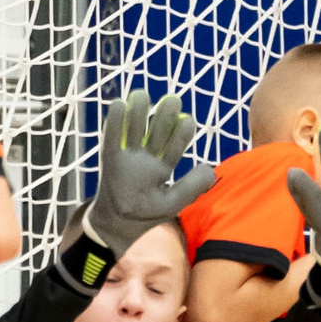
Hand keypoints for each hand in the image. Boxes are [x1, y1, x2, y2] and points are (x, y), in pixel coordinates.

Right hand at [83, 89, 214, 255]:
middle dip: (164, 117)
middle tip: (172, 100)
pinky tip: (120, 105)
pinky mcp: (109, 157)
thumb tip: (211, 170)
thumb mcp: (172, 204)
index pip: (175, 146)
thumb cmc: (146, 215)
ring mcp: (127, 156)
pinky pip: (111, 137)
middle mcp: (146, 157)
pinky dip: (115, 122)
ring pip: (135, 129)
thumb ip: (192, 188)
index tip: (189, 121)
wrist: (117, 225)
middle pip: (156, 132)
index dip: (182, 134)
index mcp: (163, 167)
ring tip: (143, 96)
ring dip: (139, 112)